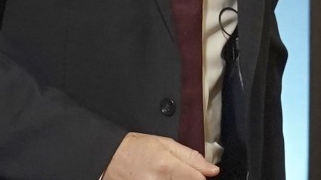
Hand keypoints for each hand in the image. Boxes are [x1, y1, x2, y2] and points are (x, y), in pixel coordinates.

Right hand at [103, 132, 219, 179]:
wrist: (108, 158)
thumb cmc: (136, 148)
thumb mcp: (166, 144)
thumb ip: (191, 157)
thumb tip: (212, 170)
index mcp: (167, 166)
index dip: (202, 178)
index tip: (202, 176)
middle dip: (187, 179)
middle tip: (180, 173)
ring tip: (166, 175)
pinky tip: (160, 178)